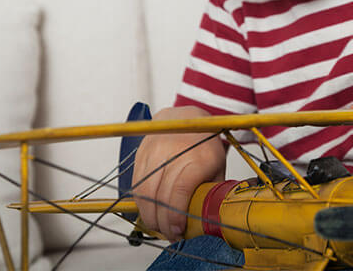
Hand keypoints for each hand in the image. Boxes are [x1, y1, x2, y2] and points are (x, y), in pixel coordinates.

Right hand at [131, 105, 225, 240]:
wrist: (187, 117)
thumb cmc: (204, 145)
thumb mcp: (217, 167)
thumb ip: (211, 192)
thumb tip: (207, 221)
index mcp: (198, 157)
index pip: (180, 191)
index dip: (175, 215)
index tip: (178, 231)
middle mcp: (173, 151)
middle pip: (159, 195)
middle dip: (162, 221)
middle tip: (168, 235)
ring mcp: (154, 150)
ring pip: (144, 191)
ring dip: (148, 215)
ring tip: (158, 226)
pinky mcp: (141, 152)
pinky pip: (136, 184)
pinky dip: (140, 202)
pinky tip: (149, 211)